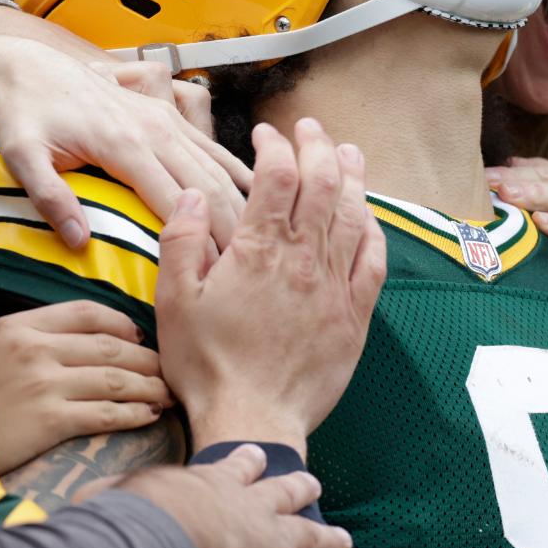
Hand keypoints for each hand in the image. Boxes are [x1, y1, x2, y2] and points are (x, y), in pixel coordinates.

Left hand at [0, 33, 249, 250]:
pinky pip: (210, 145)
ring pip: (216, 166)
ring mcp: (165, 119)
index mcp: (124, 144)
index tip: (215, 274)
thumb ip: (50, 198)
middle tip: (245, 270)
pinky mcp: (166, 114)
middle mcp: (154, 129)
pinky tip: (254, 192)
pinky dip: (235, 170)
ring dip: (239, 203)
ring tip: (256, 242)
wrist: (28, 65)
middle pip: (206, 186)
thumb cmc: (23, 112)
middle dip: (230, 228)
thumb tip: (81, 242)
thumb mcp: (22, 156)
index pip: (173, 202)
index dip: (197, 239)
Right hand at [0, 300, 172, 473]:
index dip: (121, 324)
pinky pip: (104, 413)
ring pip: (115, 379)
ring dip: (150, 386)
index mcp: (18, 326)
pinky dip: (134, 414)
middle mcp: (34, 348)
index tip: (138, 337)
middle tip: (166, 368)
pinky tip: (150, 415)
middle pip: (110, 346)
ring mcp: (43, 384)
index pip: (86, 312)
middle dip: (146, 358)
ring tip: (168, 393)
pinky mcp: (49, 421)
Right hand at [115, 444, 357, 547]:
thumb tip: (78, 504)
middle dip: (299, 488)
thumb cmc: (141, 516)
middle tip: (313, 482)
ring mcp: (275, 534)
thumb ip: (105, 500)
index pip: (235, 467)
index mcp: (212, 482)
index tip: (257, 454)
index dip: (247, 463)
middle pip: (283, 491)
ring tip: (344, 538)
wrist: (176, 532)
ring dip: (328, 536)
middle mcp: (251, 503)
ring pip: (310, 532)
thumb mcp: (118, 499)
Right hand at [156, 119, 384, 455]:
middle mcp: (302, 260)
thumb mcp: (174, 302)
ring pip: (353, 215)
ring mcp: (333, 286)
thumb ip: (182, 243)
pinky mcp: (354, 315)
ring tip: (349, 152)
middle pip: (323, 183)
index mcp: (257, 252)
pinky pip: (373, 261)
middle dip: (318, 146)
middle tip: (310, 128)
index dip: (275, 145)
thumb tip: (194, 195)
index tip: (266, 135)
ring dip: (353, 176)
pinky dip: (373, 229)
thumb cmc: (207, 366)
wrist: (254, 419)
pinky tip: (369, 216)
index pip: (277, 175)